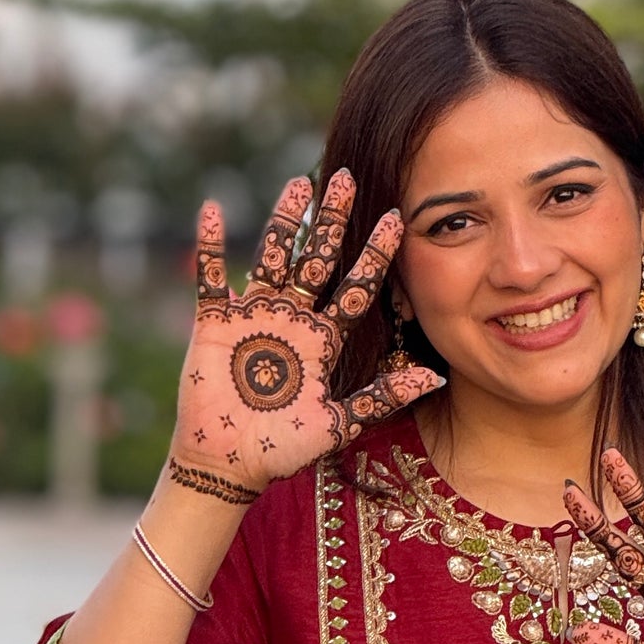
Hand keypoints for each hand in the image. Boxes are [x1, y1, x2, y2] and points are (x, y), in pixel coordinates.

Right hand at [169, 170, 442, 493]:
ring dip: (284, 222)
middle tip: (348, 179)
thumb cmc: (285, 447)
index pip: (355, 288)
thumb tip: (433, 376)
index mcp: (324, 338)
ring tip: (299, 185)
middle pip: (316, 259)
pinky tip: (213, 212)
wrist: (232, 464)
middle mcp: (292, 318)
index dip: (374, 256)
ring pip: (272, 257)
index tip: (397, 220)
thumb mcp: (339, 422)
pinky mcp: (214, 323)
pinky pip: (211, 279)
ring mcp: (253, 316)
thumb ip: (381, 397)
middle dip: (332, 222)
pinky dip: (210, 248)